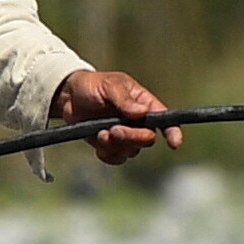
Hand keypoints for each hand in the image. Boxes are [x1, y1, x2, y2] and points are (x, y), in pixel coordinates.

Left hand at [51, 67, 182, 167]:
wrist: (69, 97)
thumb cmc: (93, 85)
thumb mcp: (109, 85)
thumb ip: (124, 99)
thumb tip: (141, 112)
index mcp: (144, 103)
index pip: (165, 119)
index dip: (173, 132)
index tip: (174, 143)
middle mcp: (138, 122)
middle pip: (147, 139)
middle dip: (131, 138)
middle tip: (113, 130)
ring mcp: (125, 135)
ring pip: (131, 151)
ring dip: (115, 145)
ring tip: (100, 132)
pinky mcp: (111, 145)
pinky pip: (117, 159)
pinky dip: (108, 155)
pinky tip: (98, 143)